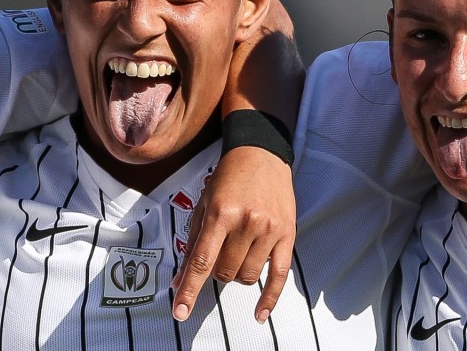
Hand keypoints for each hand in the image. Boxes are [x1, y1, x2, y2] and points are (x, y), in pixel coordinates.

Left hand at [171, 146, 295, 322]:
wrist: (261, 154)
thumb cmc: (229, 179)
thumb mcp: (204, 205)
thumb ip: (193, 243)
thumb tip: (179, 280)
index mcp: (220, 214)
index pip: (201, 261)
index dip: (189, 289)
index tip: (180, 312)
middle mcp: (246, 222)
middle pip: (224, 272)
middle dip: (216, 271)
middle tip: (217, 254)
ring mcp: (268, 229)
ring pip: (247, 276)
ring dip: (236, 274)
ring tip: (236, 254)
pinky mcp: (287, 234)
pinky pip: (279, 276)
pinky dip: (268, 298)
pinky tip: (259, 314)